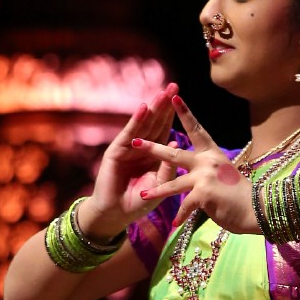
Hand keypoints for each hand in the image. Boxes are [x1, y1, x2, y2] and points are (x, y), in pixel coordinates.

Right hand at [88, 86, 182, 225]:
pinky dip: (135, 122)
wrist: (116, 214)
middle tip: (173, 85)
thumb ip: (169, 166)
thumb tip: (178, 141)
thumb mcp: (161, 184)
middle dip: (163, 105)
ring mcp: (128, 148)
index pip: (165, 130)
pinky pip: (128, 135)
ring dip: (152, 109)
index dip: (172, 114)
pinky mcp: (116, 152)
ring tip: (161, 94)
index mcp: (154, 154)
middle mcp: (141, 147)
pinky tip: (143, 109)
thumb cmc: (139, 201)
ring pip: (143, 125)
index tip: (182, 97)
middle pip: (154, 122)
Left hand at [135, 98, 258, 235]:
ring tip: (142, 194)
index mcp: (212, 154)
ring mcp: (205, 177)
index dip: (185, 113)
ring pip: (174, 183)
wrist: (257, 209)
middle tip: (135, 141)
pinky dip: (181, 216)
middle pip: (174, 154)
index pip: (197, 130)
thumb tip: (199, 172)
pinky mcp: (203, 193)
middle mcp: (207, 162)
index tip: (174, 98)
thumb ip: (209, 170)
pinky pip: (185, 206)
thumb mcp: (224, 175)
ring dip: (157, 190)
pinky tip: (174, 224)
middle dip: (153, 148)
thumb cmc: (241, 195)